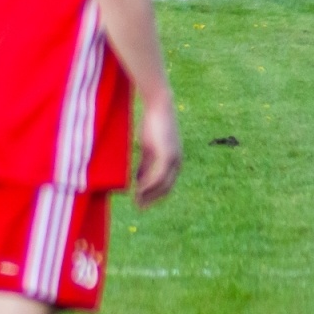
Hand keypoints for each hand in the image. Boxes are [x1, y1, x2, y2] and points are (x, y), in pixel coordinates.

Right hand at [133, 92, 179, 209]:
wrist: (158, 105)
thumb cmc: (152, 124)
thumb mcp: (148, 148)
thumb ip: (145, 165)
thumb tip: (137, 181)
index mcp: (174, 161)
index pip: (166, 185)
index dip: (153, 195)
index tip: (141, 201)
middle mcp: (177, 163)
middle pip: (165, 188)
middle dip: (151, 199)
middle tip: (138, 207)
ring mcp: (173, 159)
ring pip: (162, 185)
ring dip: (148, 195)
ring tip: (136, 202)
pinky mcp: (167, 155)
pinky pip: (157, 176)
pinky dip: (148, 185)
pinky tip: (138, 190)